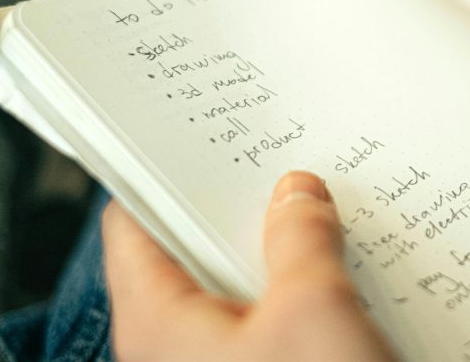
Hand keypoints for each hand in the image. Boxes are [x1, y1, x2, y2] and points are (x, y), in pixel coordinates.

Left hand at [102, 171, 396, 361]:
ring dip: (277, 250)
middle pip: (189, 252)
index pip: (130, 223)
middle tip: (277, 161)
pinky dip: (297, 291)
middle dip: (237, 207)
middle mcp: (172, 347)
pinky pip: (268, 323)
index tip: (190, 130)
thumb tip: (297, 192)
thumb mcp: (314, 310)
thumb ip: (301, 238)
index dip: (157, 170)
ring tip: (318, 208)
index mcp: (156, 321)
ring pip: (236, 289)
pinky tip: (340, 272)